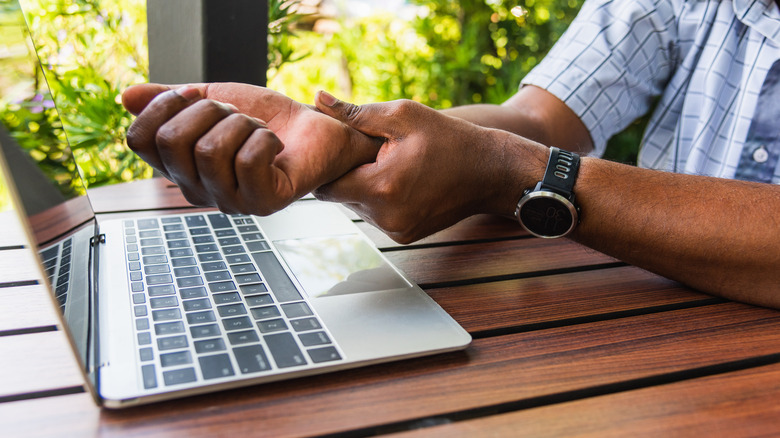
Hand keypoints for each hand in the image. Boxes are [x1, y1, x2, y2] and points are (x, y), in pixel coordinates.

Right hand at [122, 83, 380, 214]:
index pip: (138, 139)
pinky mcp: (263, 203)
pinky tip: (274, 145)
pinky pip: (248, 160)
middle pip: (172, 141)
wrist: (313, 127)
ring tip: (256, 129)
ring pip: (210, 150)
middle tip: (234, 115)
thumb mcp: (210, 98)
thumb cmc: (264, 117)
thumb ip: (169, 99)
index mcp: (179, 166)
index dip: (163, 106)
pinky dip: (264, 138)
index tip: (195, 97)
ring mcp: (230, 201)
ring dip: (240, 123)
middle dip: (207, 111)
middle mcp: (198, 190)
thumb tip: (127, 97)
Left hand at [313, 92, 547, 242]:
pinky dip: (380, 198)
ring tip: (385, 163)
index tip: (339, 146)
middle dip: (347, 173)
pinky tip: (399, 179)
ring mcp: (396, 231)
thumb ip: (355, 113)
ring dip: (363, 186)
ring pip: (357, 207)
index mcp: (381, 188)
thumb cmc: (449, 138)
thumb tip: (318, 99)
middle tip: (367, 151)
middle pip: (340, 197)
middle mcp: (385, 217)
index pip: (325, 185)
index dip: (328, 164)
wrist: (491, 171)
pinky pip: (376, 216)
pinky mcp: (405, 236)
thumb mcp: (403, 116)